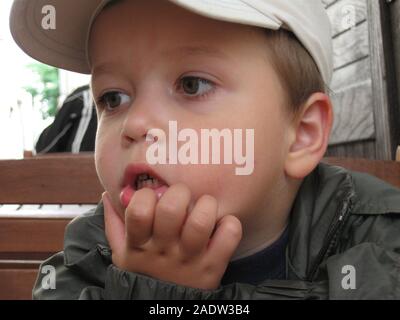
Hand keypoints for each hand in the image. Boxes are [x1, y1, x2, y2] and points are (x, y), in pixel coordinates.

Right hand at [102, 183, 241, 289]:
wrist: (163, 310)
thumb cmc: (144, 274)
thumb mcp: (122, 254)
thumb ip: (115, 224)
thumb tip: (108, 194)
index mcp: (139, 245)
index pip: (138, 210)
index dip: (146, 195)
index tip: (153, 197)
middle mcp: (164, 251)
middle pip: (171, 209)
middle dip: (179, 193)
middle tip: (183, 197)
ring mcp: (190, 260)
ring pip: (201, 221)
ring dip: (206, 205)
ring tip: (204, 207)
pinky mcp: (213, 267)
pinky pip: (228, 236)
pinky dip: (229, 225)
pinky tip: (222, 225)